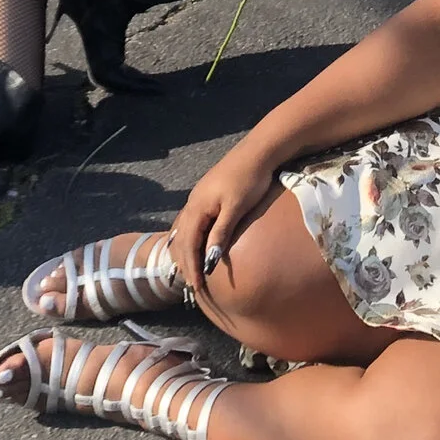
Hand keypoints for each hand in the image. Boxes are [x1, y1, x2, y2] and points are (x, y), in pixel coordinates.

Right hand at [171, 140, 282, 290]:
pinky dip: (189, 238)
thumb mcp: (236, 208)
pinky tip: (195, 244)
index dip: (192, 266)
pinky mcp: (205, 195)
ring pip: (184, 230)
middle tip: (194, 285)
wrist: (257, 152)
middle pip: (182, 239)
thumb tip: (209, 260)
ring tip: (191, 270)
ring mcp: (197, 197)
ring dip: (186, 252)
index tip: (198, 287)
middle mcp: (192, 203)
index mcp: (197, 207)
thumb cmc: (249, 180)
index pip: (188, 244)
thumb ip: (221, 233)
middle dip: (186, 263)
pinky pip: (190, 222)